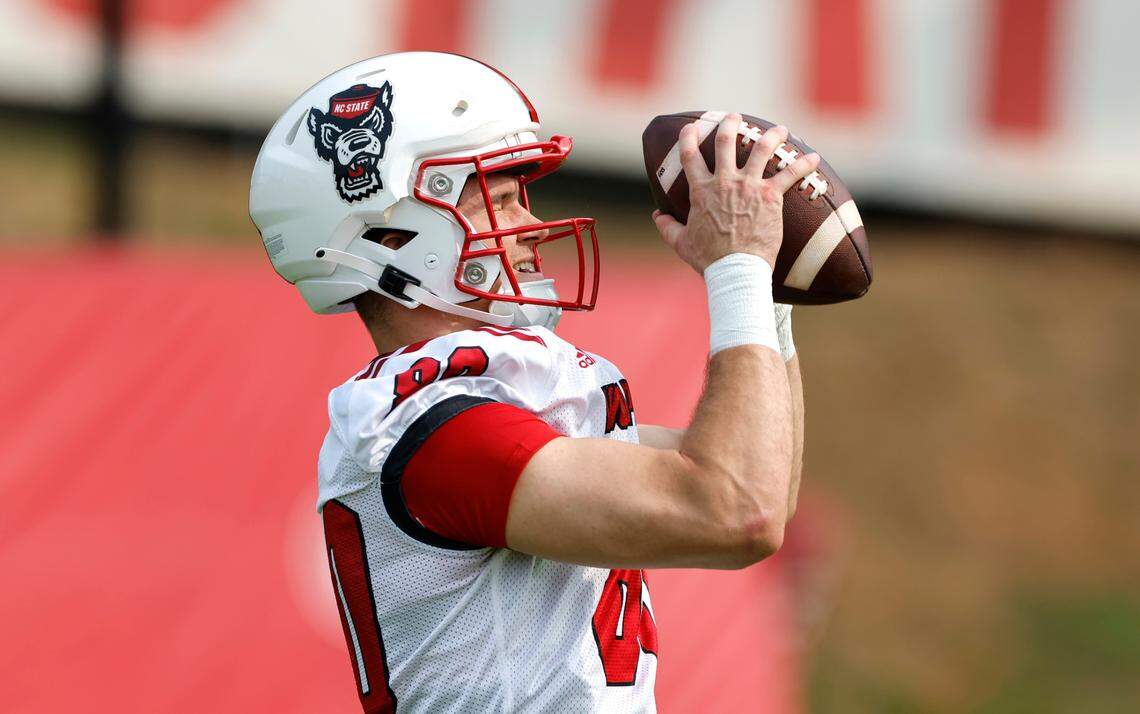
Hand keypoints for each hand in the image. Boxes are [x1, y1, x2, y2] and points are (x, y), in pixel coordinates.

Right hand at [652, 113, 820, 273]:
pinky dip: (804, 164)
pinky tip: (814, 157)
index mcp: (702, 191)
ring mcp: (749, 187)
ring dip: (771, 135)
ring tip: (780, 128)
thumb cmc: (708, 259)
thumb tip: (657, 215)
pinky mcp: (771, 197)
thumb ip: (667, 226)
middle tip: (734, 117)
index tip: (691, 127)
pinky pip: (790, 174)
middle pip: (725, 142)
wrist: (735, 270)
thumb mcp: (681, 242)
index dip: (688, 137)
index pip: (690, 156)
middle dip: (730, 125)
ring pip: (761, 150)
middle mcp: (725, 182)